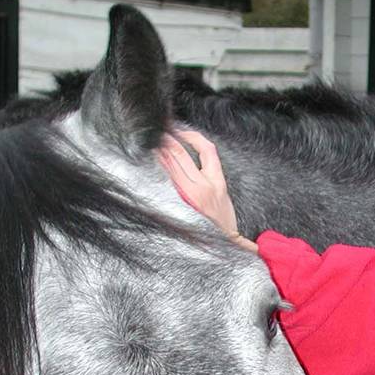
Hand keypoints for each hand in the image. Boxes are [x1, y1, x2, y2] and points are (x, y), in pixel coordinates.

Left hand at [158, 130, 255, 251]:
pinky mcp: (180, 205)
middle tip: (159, 127)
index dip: (193, 137)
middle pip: (183, 154)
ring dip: (160, 151)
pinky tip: (151, 162)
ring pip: (172, 165)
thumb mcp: (223, 198)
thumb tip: (187, 161)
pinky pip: (167, 181)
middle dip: (169, 138)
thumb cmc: (222, 224)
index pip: (207, 150)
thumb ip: (209, 179)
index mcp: (218, 183)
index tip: (182, 131)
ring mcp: (190, 196)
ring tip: (151, 140)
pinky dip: (159, 169)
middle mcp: (204, 187)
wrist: (223, 247)